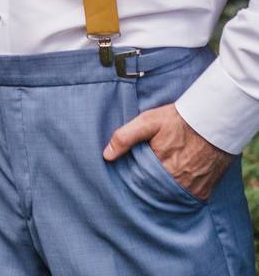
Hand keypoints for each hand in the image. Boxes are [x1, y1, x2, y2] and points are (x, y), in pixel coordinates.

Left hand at [104, 103, 233, 200]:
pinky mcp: (203, 191)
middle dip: (145, 190)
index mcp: (158, 165)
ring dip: (160, 196)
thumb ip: (125, 137)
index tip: (126, 179)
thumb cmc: (177, 120)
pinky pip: (186, 201)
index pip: (137, 182)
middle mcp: (176, 180)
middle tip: (139, 186)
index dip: (131, 181)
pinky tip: (172, 190)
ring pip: (168, 199)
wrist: (213, 122)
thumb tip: (106, 156)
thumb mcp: (147, 121)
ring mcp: (191, 187)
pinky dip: (178, 198)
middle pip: (152, 193)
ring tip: (154, 188)